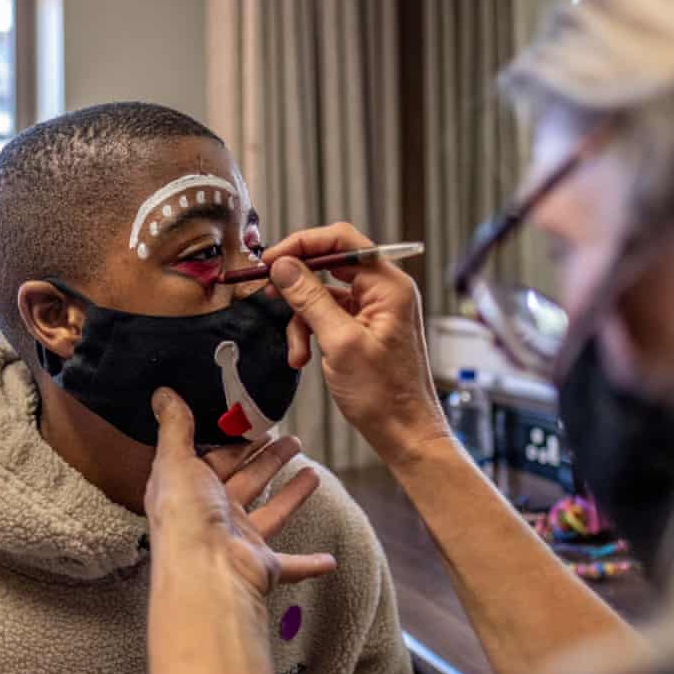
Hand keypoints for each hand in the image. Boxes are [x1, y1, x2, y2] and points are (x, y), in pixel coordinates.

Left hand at [145, 387, 336, 595]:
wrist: (206, 574)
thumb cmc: (187, 518)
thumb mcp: (176, 463)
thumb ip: (174, 428)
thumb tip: (161, 392)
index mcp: (191, 490)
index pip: (217, 459)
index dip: (237, 441)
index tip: (259, 422)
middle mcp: (213, 515)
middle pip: (248, 480)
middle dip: (269, 459)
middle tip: (293, 441)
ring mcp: (239, 540)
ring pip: (271, 512)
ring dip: (291, 495)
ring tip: (314, 473)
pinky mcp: (261, 564)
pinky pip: (291, 564)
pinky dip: (309, 563)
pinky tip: (329, 560)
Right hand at [262, 223, 450, 465]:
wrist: (404, 433)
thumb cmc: (385, 395)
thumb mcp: (339, 342)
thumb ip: (310, 299)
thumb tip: (284, 266)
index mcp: (388, 286)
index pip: (343, 240)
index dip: (304, 244)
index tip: (273, 259)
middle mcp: (384, 291)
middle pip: (330, 265)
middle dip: (298, 284)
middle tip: (269, 292)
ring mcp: (374, 309)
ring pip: (324, 294)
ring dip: (302, 320)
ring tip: (297, 352)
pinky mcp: (364, 328)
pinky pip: (329, 316)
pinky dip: (311, 333)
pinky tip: (304, 358)